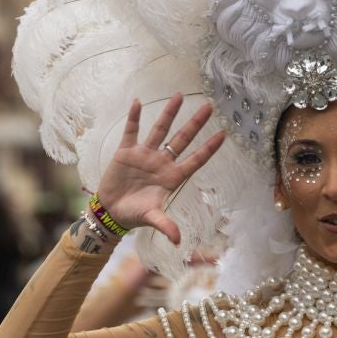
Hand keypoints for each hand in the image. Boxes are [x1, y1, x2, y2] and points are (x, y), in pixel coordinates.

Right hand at [97, 96, 226, 244]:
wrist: (112, 211)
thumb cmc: (135, 214)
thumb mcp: (152, 218)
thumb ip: (166, 225)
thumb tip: (177, 241)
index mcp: (173, 177)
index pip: (196, 159)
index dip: (209, 148)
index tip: (224, 134)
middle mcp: (162, 162)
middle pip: (182, 139)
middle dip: (195, 124)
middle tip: (209, 106)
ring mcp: (145, 155)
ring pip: (160, 130)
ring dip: (169, 114)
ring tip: (178, 96)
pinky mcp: (126, 152)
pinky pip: (132, 131)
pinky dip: (134, 118)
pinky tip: (138, 102)